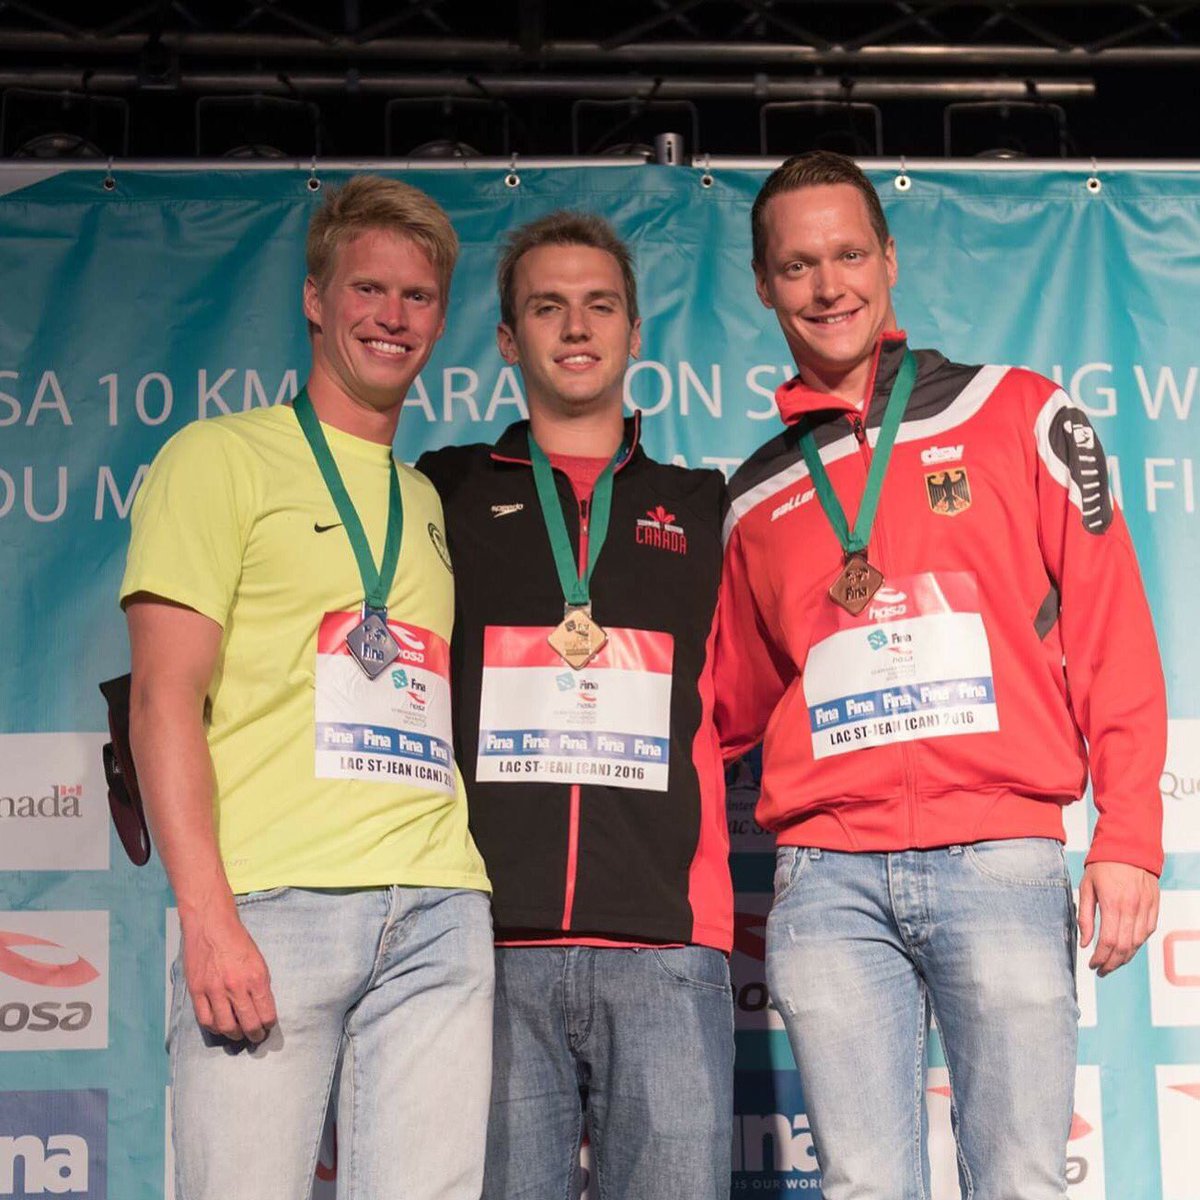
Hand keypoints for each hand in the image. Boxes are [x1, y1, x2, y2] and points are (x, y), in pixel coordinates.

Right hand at [181, 914, 277, 1042]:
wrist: (211, 925)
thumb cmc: (237, 941)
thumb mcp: (258, 960)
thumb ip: (260, 985)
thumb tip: (262, 1008)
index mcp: (256, 977)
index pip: (266, 1013)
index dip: (268, 1025)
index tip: (267, 1027)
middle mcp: (236, 986)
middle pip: (248, 1024)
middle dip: (254, 1035)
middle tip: (256, 1037)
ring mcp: (214, 990)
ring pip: (226, 1026)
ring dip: (235, 1035)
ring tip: (238, 1034)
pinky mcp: (197, 991)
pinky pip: (206, 1019)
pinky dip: (214, 1027)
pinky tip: (220, 1027)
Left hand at [1078, 862, 1158, 976]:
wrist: (1128, 847)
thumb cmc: (1103, 865)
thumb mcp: (1086, 888)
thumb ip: (1085, 917)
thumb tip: (1084, 943)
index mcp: (1113, 903)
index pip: (1109, 941)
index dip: (1101, 958)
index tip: (1092, 965)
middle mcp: (1132, 908)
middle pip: (1125, 947)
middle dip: (1112, 963)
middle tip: (1101, 970)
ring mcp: (1146, 908)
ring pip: (1138, 943)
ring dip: (1125, 957)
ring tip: (1112, 963)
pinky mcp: (1154, 906)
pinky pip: (1148, 931)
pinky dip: (1137, 944)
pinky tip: (1127, 948)